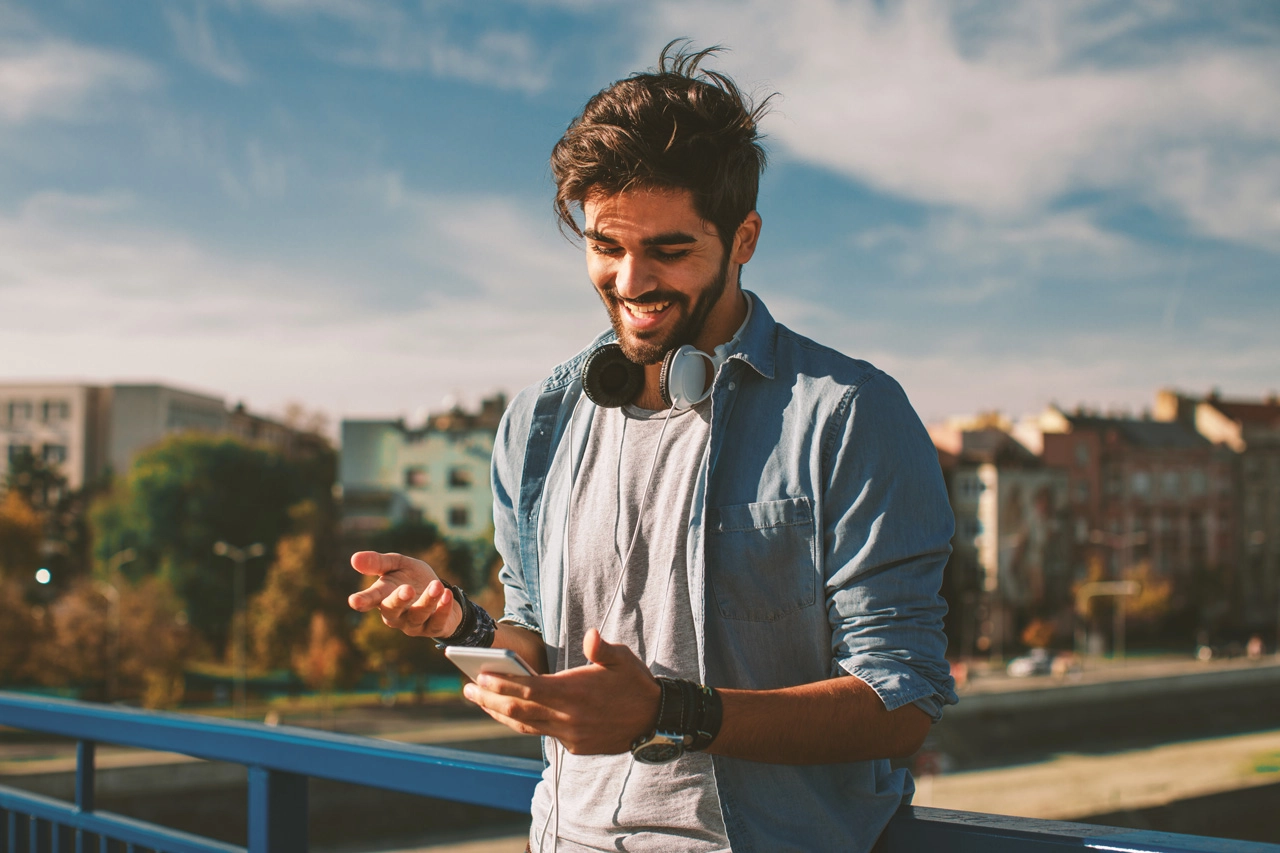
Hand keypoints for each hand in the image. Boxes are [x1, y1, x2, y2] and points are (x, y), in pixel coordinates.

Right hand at [347, 551, 461, 638]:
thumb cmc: (411, 578)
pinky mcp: (434, 628)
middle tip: (407, 589)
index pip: (370, 599)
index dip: (363, 600)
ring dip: (427, 601)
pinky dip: (443, 609)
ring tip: (436, 585)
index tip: (354, 601)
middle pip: (392, 610)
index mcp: (383, 597)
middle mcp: (395, 614)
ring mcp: (414, 624)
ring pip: (418, 616)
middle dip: (399, 600)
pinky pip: (437, 622)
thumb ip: (378, 562)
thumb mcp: (396, 564)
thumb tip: (354, 559)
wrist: (439, 590)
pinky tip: (447, 595)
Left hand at [462, 629, 660, 754]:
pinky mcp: (575, 746)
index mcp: (574, 692)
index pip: (528, 688)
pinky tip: (511, 713)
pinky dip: (523, 723)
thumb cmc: (635, 683)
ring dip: (499, 713)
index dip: (501, 683)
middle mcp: (568, 716)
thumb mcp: (622, 659)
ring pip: (525, 726)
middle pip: (518, 710)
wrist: (655, 720)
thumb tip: (591, 635)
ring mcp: (570, 734)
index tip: (478, 676)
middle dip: (489, 700)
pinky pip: (543, 733)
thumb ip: (601, 649)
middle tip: (466, 689)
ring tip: (481, 701)